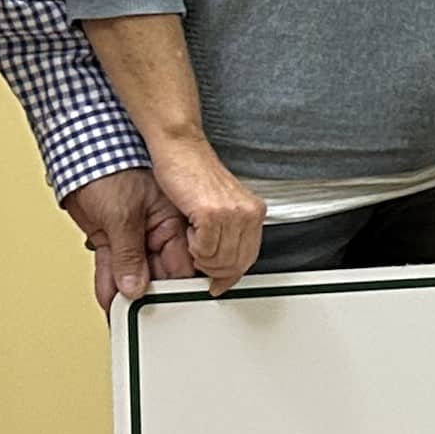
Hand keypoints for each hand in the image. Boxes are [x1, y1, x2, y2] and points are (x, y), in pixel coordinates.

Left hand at [63, 166, 177, 312]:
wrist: (78, 154)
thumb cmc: (110, 167)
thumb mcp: (122, 214)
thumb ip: (129, 255)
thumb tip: (135, 286)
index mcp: (169, 220)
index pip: (179, 263)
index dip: (174, 287)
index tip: (170, 307)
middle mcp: (155, 230)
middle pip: (156, 273)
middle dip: (148, 295)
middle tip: (144, 315)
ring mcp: (132, 236)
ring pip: (132, 274)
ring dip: (126, 293)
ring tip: (122, 314)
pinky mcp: (110, 239)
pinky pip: (112, 267)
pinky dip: (108, 284)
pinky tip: (108, 299)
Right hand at [151, 140, 267, 295]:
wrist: (181, 149)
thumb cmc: (193, 174)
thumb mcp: (220, 207)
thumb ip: (227, 234)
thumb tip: (224, 267)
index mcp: (254, 212)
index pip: (248, 258)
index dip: (230, 275)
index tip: (218, 284)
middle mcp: (248, 213)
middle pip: (235, 265)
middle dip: (213, 269)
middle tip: (196, 255)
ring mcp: (232, 214)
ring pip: (219, 261)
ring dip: (200, 256)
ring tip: (192, 236)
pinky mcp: (212, 213)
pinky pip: (204, 250)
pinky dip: (192, 247)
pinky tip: (189, 229)